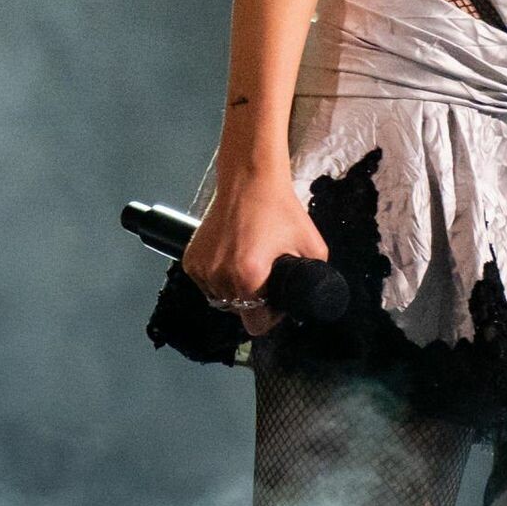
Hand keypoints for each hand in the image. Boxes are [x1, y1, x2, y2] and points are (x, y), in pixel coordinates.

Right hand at [181, 174, 329, 337]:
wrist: (250, 179)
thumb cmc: (279, 208)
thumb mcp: (312, 245)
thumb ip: (316, 275)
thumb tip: (314, 296)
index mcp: (249, 277)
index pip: (256, 325)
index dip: (271, 316)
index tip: (276, 299)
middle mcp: (220, 277)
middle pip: (239, 311)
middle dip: (254, 300)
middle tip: (265, 274)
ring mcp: (202, 269)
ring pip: (221, 298)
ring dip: (234, 290)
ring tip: (248, 262)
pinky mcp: (191, 260)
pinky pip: (206, 283)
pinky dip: (218, 277)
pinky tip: (231, 256)